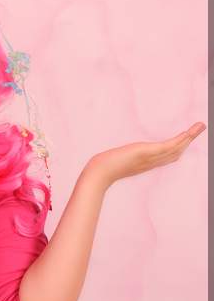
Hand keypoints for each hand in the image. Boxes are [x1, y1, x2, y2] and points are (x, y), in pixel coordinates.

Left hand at [85, 122, 205, 187]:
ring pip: (175, 148)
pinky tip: (188, 133)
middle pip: (175, 152)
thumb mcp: (114, 160)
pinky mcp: (147, 153)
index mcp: (145, 163)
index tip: (186, 140)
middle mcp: (151, 162)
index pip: (166, 156)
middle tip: (200, 128)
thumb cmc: (103, 168)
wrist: (98, 174)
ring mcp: (150, 158)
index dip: (178, 148)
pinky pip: (168, 146)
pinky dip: (180, 139)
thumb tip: (114, 155)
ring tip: (201, 126)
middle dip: (188, 140)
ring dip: (189, 137)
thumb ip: (119, 158)